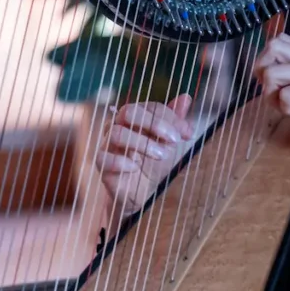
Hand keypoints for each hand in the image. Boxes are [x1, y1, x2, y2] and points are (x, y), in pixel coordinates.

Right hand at [95, 93, 194, 215]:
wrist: (140, 192)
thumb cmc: (153, 163)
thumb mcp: (168, 142)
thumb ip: (174, 120)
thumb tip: (186, 97)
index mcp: (135, 117)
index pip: (150, 107)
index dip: (171, 118)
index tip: (188, 134)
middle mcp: (118, 125)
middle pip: (129, 111)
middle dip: (155, 124)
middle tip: (174, 141)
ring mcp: (108, 144)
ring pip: (117, 133)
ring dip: (142, 143)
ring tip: (161, 156)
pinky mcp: (102, 164)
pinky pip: (103, 157)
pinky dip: (121, 162)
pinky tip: (136, 167)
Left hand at [253, 33, 289, 153]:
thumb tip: (262, 73)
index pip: (278, 41)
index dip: (266, 62)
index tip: (275, 84)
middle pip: (273, 47)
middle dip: (264, 74)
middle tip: (277, 94)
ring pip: (273, 73)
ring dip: (274, 96)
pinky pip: (286, 94)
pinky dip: (287, 108)